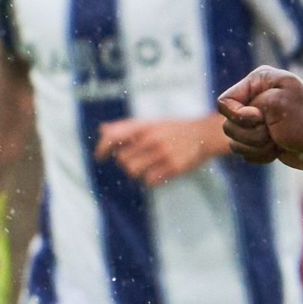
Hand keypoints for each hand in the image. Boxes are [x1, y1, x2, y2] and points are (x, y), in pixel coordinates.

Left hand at [94, 115, 227, 186]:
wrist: (203, 135)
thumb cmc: (172, 129)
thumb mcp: (150, 123)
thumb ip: (126, 127)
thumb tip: (102, 130)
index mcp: (144, 126)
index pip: (113, 137)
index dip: (102, 148)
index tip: (99, 157)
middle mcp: (152, 138)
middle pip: (122, 159)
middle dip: (126, 162)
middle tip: (137, 159)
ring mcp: (163, 153)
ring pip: (133, 171)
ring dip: (136, 172)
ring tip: (145, 167)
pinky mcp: (174, 167)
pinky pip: (149, 180)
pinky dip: (149, 179)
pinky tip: (158, 172)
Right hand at [216, 66, 302, 169]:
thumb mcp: (276, 102)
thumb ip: (246, 106)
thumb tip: (236, 121)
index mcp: (258, 82)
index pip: (224, 102)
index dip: (239, 116)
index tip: (262, 118)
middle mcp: (254, 99)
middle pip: (228, 125)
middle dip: (252, 134)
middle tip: (274, 131)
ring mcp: (256, 121)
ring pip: (234, 141)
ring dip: (257, 146)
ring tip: (278, 141)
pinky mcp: (259, 139)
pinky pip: (243, 152)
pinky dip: (260, 155)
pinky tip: (278, 149)